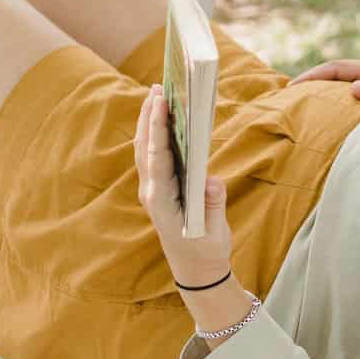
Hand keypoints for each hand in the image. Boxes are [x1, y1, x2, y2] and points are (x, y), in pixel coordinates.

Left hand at [135, 85, 232, 286]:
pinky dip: (155, 136)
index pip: (157, 157)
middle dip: (150, 117)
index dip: (157, 129)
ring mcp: (152, 190)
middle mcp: (151, 192)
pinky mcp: (159, 190)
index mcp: (162, 201)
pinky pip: (152, 158)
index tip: (160, 103)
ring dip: (150, 123)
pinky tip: (163, 121)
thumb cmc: (207, 250)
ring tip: (159, 96)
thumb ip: (212, 204)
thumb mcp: (214, 231)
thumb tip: (211, 180)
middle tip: (159, 88)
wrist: (196, 271)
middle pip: (145, 147)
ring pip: (145, 150)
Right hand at [286, 58, 359, 102]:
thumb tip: (353, 91)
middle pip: (336, 73)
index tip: (290, 88)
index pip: (335, 69)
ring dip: (326, 89)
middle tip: (290, 97)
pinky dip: (343, 96)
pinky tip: (341, 110)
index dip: (311, 77)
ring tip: (308, 105)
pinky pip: (359, 90)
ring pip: (346, 81)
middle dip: (312, 82)